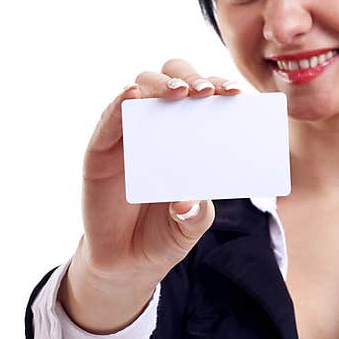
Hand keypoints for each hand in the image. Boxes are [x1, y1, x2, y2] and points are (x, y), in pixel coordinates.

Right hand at [78, 58, 240, 286]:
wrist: (128, 260)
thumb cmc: (166, 232)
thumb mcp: (190, 225)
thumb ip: (195, 215)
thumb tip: (186, 201)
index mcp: (190, 137)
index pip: (204, 100)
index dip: (220, 88)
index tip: (237, 93)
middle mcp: (161, 127)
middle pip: (173, 81)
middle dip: (192, 78)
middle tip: (208, 91)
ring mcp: (130, 134)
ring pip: (142, 89)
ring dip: (161, 84)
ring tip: (179, 91)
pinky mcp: (101, 148)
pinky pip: (109, 118)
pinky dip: (120, 102)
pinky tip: (131, 95)